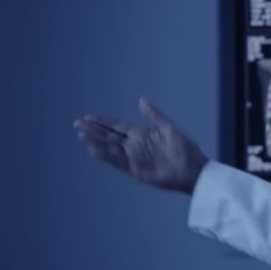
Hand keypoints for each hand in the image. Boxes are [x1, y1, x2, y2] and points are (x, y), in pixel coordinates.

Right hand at [74, 97, 208, 194]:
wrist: (193, 169)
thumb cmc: (185, 148)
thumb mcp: (169, 127)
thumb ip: (153, 115)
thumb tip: (140, 99)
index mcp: (142, 134)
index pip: (117, 126)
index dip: (103, 121)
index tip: (88, 116)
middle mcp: (135, 146)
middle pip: (109, 136)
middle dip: (93, 130)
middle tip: (77, 123)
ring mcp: (134, 158)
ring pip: (110, 148)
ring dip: (95, 141)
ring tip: (81, 134)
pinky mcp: (136, 170)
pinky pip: (118, 162)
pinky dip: (105, 156)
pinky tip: (93, 149)